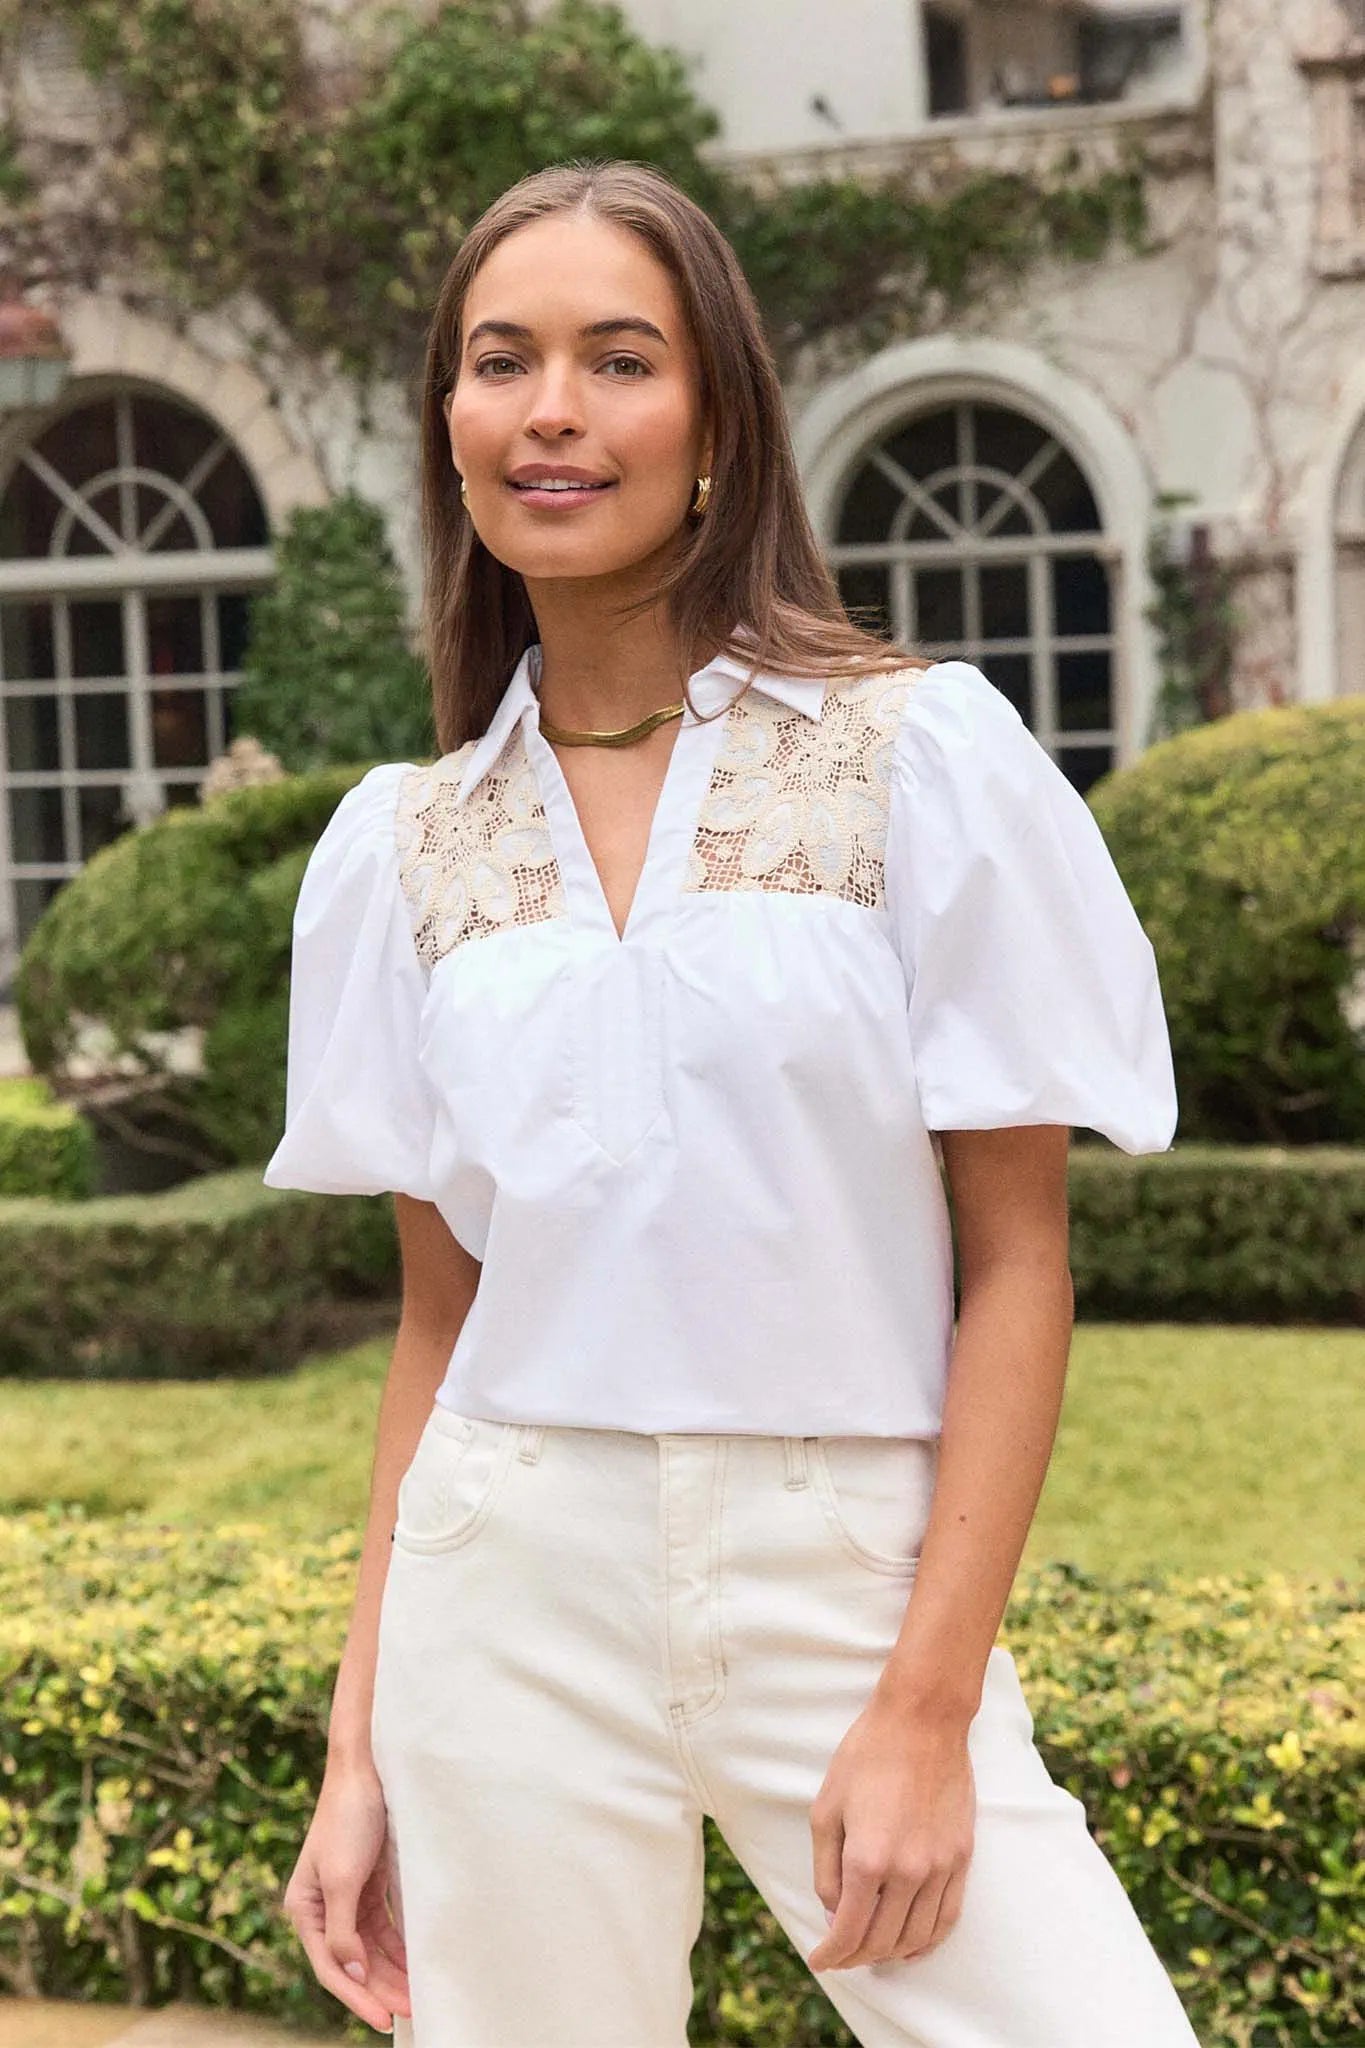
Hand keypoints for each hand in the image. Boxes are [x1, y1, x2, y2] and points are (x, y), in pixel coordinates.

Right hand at [283, 1760, 410, 2033]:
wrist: (368, 1767)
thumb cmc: (348, 1818)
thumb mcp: (342, 1878)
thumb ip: (344, 1932)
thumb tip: (351, 1977)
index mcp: (305, 1907)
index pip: (331, 1966)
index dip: (357, 1996)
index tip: (385, 2018)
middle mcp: (324, 1906)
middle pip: (354, 1961)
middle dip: (382, 1987)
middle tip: (413, 2011)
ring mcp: (349, 1896)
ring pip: (372, 1948)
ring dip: (394, 1971)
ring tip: (420, 1995)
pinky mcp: (371, 1884)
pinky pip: (386, 1927)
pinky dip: (400, 1946)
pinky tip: (417, 1963)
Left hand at [807, 1690, 975, 1972]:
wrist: (922, 1720)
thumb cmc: (865, 1757)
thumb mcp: (826, 1808)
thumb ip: (826, 1868)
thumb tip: (834, 1913)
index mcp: (867, 1860)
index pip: (849, 1932)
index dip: (831, 1955)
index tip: (818, 1961)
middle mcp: (907, 1872)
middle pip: (882, 1941)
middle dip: (855, 1956)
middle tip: (839, 1956)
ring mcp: (940, 1867)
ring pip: (916, 1937)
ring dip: (890, 1953)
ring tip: (870, 1952)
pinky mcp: (962, 1858)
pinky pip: (948, 1918)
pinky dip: (928, 1941)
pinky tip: (912, 1947)